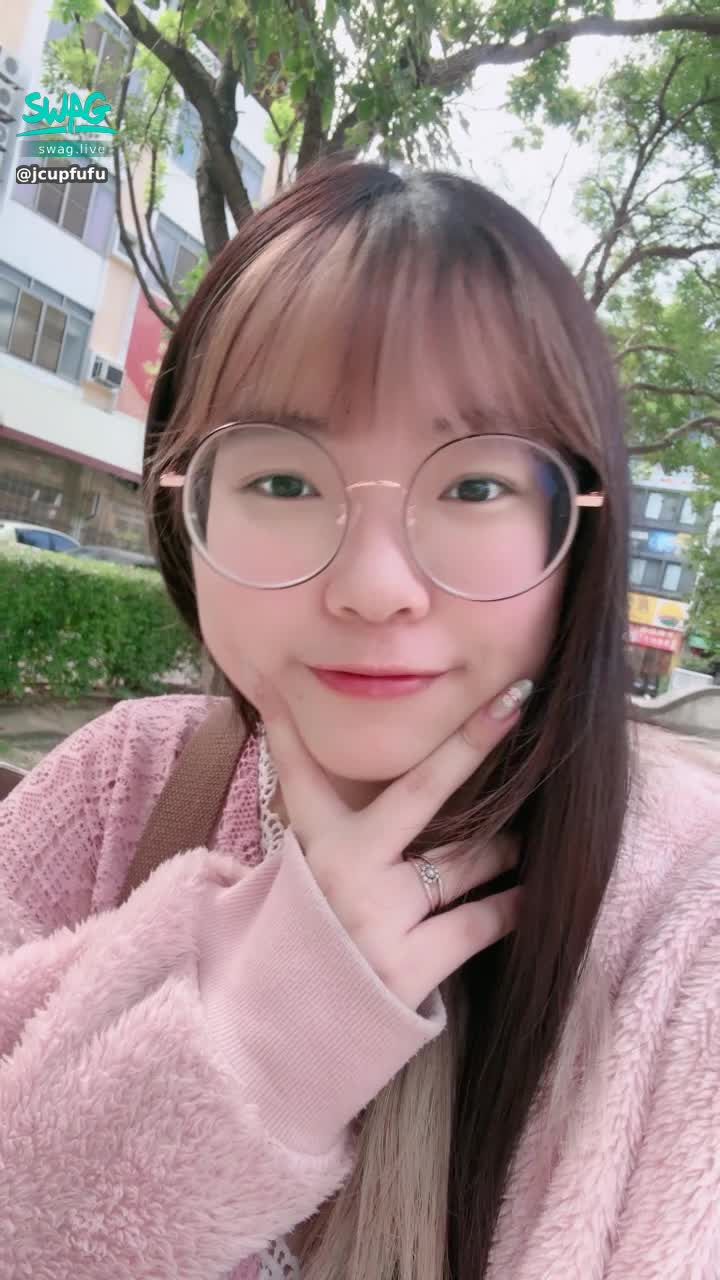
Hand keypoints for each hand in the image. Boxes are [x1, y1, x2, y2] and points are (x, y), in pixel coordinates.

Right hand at [247, 673, 530, 1011]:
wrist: (281, 1036)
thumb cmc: (304, 937)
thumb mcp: (294, 869)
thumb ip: (307, 804)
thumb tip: (283, 718)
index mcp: (315, 844)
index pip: (313, 770)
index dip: (317, 723)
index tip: (351, 675)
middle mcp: (345, 872)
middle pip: (421, 792)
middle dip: (470, 743)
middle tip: (518, 701)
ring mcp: (377, 919)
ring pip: (464, 860)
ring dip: (502, 845)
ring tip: (524, 836)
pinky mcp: (408, 968)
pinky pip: (479, 922)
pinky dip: (509, 907)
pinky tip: (530, 895)